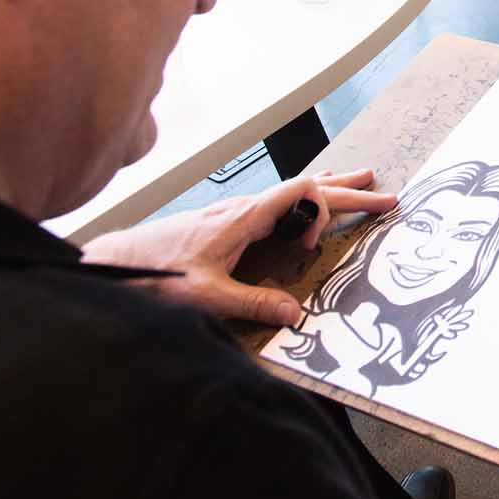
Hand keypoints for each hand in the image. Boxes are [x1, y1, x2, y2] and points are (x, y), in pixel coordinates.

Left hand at [80, 169, 393, 324]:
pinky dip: (302, 199)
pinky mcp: (223, 221)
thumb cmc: (153, 275)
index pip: (301, 192)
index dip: (321, 212)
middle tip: (384, 193)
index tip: (314, 246)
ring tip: (358, 184)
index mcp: (244, 217)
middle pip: (305, 187)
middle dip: (347, 191)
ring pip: (290, 193)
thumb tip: (296, 314)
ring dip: (327, 191)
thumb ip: (253, 304)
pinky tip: (304, 204)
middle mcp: (242, 208)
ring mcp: (233, 211)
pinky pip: (275, 202)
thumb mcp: (206, 296)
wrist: (113, 263)